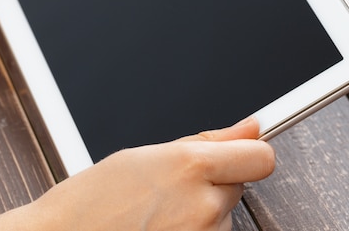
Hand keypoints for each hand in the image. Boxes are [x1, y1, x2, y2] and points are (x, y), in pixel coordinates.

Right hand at [0, 117, 274, 230]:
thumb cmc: (86, 204)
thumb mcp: (143, 156)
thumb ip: (206, 142)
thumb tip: (249, 128)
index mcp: (189, 167)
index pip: (261, 157)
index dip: (249, 153)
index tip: (239, 155)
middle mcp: (203, 207)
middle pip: (238, 187)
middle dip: (212, 184)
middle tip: (170, 190)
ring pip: (222, 217)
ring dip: (201, 214)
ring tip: (156, 216)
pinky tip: (159, 229)